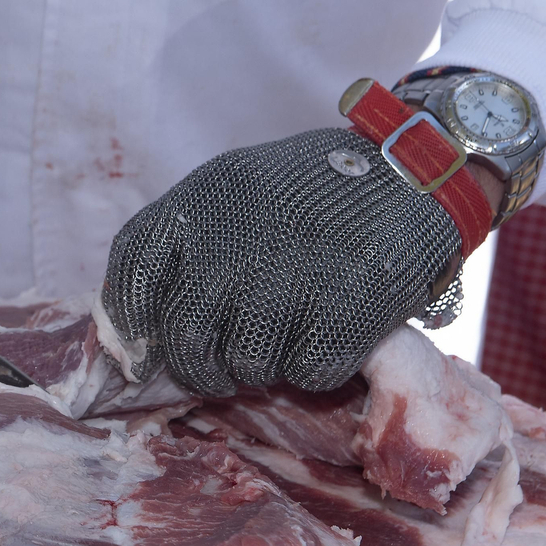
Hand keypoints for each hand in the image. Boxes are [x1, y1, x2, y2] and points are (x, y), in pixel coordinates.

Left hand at [101, 128, 463, 396]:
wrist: (414, 171)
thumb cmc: (313, 190)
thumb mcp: (232, 190)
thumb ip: (183, 243)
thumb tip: (134, 331)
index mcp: (197, 206)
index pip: (132, 280)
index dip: (130, 328)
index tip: (142, 353)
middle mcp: (229, 246)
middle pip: (184, 342)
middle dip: (200, 367)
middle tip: (220, 368)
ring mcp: (284, 283)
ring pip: (244, 367)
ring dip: (261, 367)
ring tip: (284, 336)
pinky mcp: (340, 315)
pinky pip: (304, 374)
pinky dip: (315, 366)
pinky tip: (328, 333)